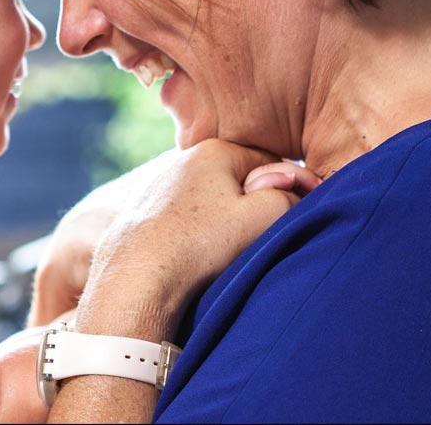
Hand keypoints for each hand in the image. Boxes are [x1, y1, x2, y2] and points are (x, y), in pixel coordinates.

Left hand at [71, 140, 311, 340]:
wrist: (136, 279)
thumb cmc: (200, 244)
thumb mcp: (264, 215)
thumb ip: (291, 195)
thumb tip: (294, 191)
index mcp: (212, 149)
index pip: (271, 163)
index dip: (288, 192)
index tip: (288, 218)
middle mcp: (180, 161)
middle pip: (239, 183)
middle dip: (254, 208)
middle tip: (253, 238)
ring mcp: (157, 188)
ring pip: (213, 204)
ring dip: (226, 225)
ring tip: (220, 252)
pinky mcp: (141, 215)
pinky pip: (186, 222)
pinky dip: (197, 237)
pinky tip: (195, 256)